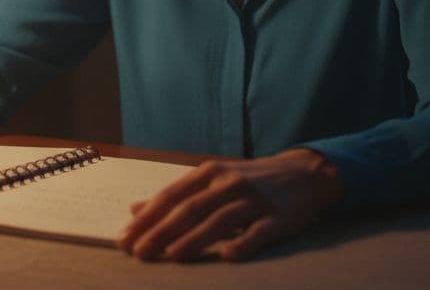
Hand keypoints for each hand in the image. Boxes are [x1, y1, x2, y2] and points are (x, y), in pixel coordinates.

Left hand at [116, 148, 343, 261]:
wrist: (304, 173)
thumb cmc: (250, 180)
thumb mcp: (212, 180)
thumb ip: (176, 195)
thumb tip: (135, 208)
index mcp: (209, 172)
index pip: (171, 196)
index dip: (147, 218)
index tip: (125, 239)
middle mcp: (229, 182)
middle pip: (190, 208)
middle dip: (162, 231)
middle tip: (139, 252)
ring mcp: (255, 199)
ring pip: (220, 220)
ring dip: (195, 238)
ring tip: (172, 255)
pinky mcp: (279, 217)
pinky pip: (259, 232)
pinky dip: (243, 243)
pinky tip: (227, 256)